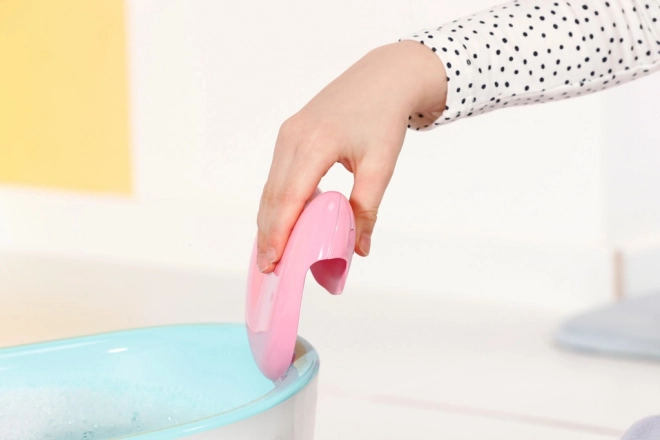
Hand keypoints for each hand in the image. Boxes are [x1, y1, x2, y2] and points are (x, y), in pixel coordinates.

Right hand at [257, 41, 446, 272]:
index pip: (289, 198)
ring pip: (271, 186)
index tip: (273, 261)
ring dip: (269, 219)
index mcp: (315, 144)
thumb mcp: (381, 165)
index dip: (279, 233)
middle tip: (269, 267)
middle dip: (268, 234)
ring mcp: (288, 134)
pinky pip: (277, 174)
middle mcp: (293, 138)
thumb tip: (361, 249)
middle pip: (273, 196)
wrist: (383, 77)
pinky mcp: (290, 134)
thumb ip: (367, 208)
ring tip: (272, 251)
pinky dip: (276, 201)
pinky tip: (281, 221)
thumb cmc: (383, 117)